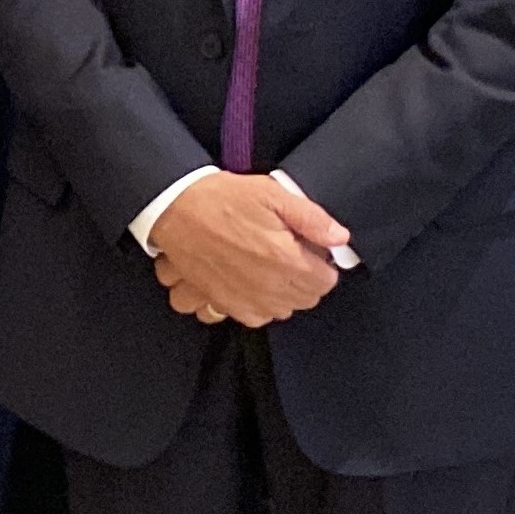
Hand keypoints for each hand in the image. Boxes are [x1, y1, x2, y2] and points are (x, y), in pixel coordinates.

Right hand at [148, 172, 351, 327]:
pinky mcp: (223, 303)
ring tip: (271, 269)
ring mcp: (244, 299)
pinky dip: (258, 305)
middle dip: (306, 280)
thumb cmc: (222, 199)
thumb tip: (339, 237)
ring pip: (282, 311)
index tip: (313, 251)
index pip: (326, 281)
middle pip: (306, 299)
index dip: (323, 263)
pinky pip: (254, 318)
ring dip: (284, 294)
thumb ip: (311, 218)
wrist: (175, 210)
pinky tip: (252, 284)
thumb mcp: (272, 194)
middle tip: (292, 255)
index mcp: (285, 259)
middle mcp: (267, 287)